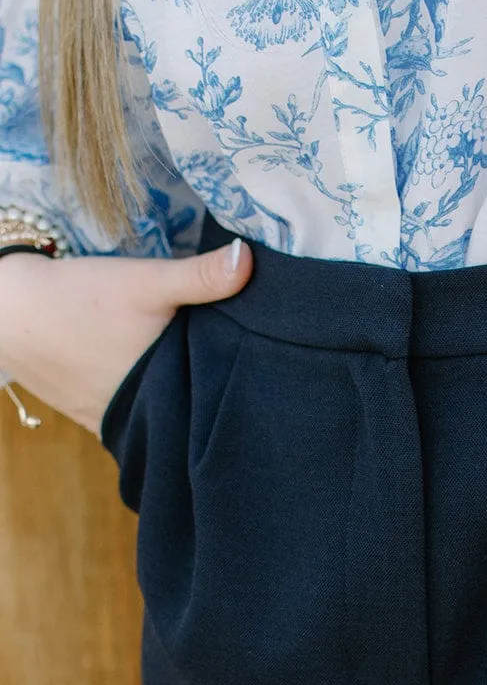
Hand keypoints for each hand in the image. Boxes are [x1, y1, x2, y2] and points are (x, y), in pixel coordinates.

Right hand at [0, 237, 252, 437]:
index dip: (242, 389)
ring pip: (163, 415)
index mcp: (161, 400)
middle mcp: (138, 424)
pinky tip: (163, 375)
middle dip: (214, 392)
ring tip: (209, 366)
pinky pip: (136, 414)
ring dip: (181, 396)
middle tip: (245, 365)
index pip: (217, 407)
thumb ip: (199, 277)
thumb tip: (249, 259)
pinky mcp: (95, 417)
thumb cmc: (79, 299)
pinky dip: (151, 399)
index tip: (263, 372)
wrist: (10, 309)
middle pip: (192, 413)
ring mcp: (113, 425)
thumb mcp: (145, 281)